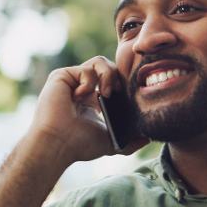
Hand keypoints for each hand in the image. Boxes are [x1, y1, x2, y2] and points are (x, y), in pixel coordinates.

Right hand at [28, 56, 148, 165]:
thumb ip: (130, 141)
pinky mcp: (62, 76)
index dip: (123, 86)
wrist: (59, 143)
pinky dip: (89, 81)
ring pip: (100, 62)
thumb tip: (147, 139)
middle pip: (109, 67)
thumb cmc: (81, 145)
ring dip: (107, 76)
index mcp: (92, 100)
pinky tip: (81, 97)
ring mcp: (72, 81)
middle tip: (117, 95)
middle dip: (118, 78)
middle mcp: (82, 88)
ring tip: (105, 94)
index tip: (127, 98)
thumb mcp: (111, 142)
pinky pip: (86, 68)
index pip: (114, 81)